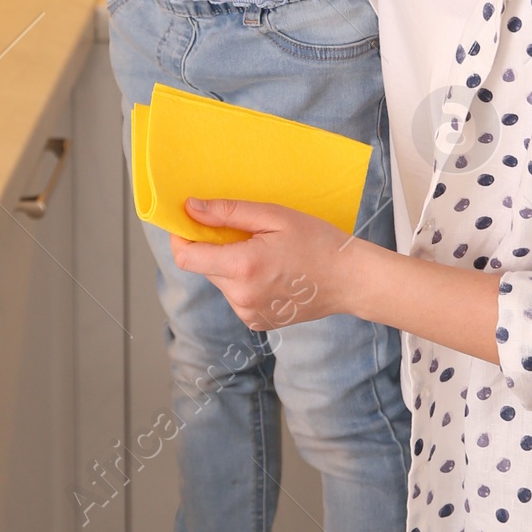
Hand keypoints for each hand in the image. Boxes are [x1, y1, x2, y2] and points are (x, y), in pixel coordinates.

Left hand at [169, 200, 365, 332]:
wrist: (350, 280)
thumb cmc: (317, 241)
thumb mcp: (274, 217)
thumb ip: (229, 213)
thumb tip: (191, 208)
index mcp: (243, 267)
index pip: (186, 258)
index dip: (181, 238)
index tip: (189, 223)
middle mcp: (241, 296)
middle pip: (205, 267)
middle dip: (214, 248)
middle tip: (246, 233)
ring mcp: (248, 314)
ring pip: (221, 281)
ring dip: (231, 265)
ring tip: (266, 254)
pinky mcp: (256, 322)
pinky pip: (236, 296)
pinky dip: (244, 282)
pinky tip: (271, 273)